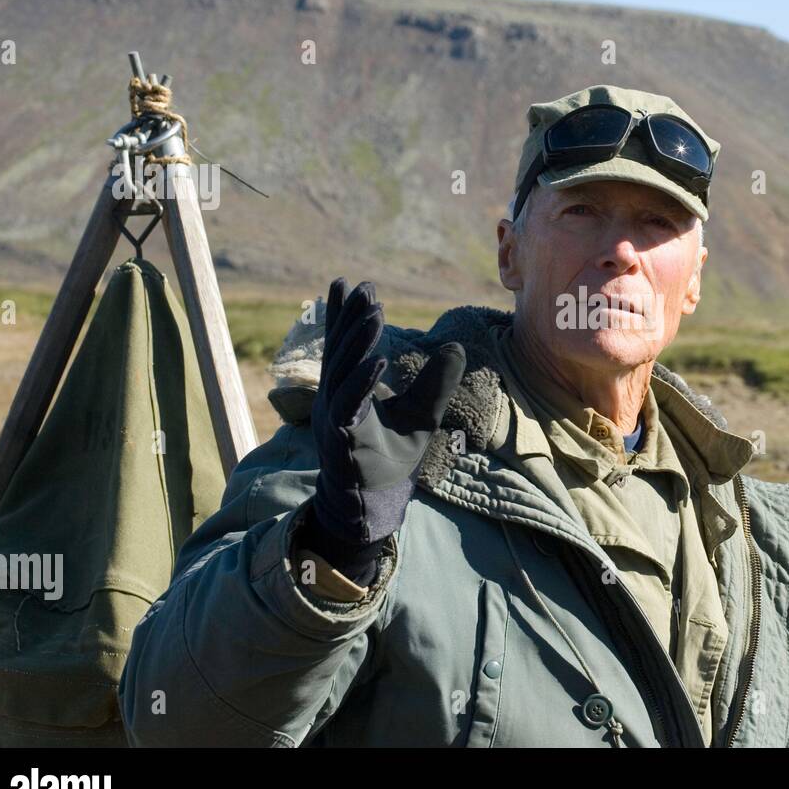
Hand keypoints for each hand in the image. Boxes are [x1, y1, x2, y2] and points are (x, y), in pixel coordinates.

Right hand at [304, 278, 465, 585]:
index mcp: (345, 392)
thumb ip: (436, 382)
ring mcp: (333, 421)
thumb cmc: (392, 458)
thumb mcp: (422, 412)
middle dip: (350, 320)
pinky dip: (362, 383)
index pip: (343, 347)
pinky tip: (378, 360)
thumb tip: (455, 346)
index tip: (347, 282)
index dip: (343, 316)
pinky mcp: (341, 442)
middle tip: (363, 288)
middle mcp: (333, 401)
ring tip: (374, 312)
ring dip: (358, 343)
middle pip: (339, 353)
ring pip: (342, 375)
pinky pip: (348, 407)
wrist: (376, 506)